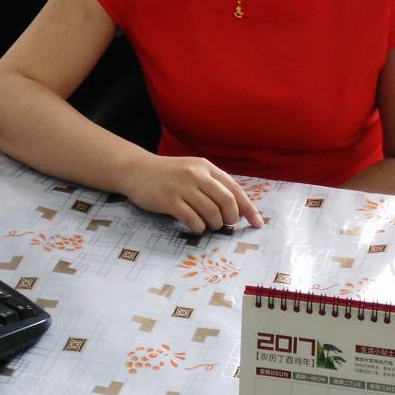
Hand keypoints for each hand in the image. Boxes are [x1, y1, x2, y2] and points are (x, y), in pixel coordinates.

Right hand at [122, 154, 263, 233]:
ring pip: (211, 212)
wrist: (136, 170)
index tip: (258, 223)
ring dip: (214, 224)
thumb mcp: (192, 170)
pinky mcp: (169, 200)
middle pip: (227, 201)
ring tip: (209, 225)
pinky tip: (195, 226)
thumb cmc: (168, 174)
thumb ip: (212, 184)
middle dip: (231, 218)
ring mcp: (182, 187)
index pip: (234, 189)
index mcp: (206, 167)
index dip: (248, 208)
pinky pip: (192, 219)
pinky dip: (198, 227)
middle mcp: (196, 175)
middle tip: (226, 224)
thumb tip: (237, 208)